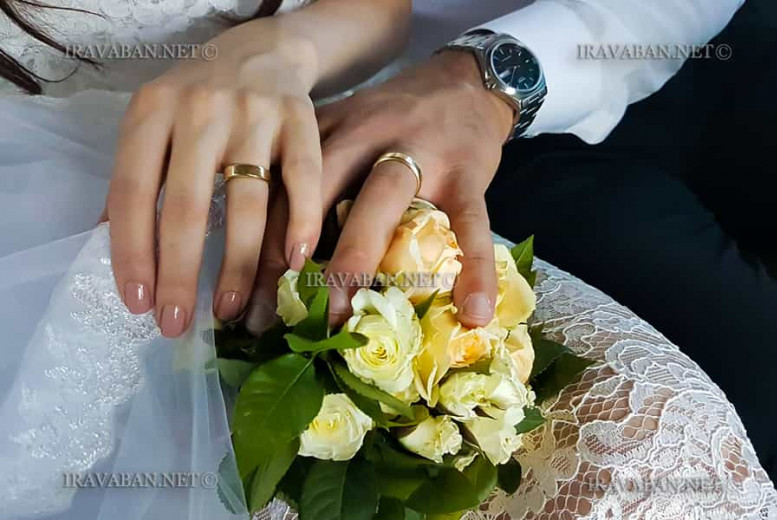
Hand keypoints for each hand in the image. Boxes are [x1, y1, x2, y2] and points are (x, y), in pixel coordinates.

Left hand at [106, 22, 322, 336]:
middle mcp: (199, 110)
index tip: (138, 304)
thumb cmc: (200, 98)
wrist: (263, 50)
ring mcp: (254, 114)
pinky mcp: (300, 118)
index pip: (132, 193)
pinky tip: (295, 262)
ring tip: (229, 310)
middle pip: (185, 206)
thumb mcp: (155, 121)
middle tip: (176, 323)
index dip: (132, 253)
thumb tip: (109, 245)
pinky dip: (299, 222)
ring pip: (245, 202)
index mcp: (151, 112)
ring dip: (238, 264)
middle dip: (179, 274)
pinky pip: (302, 178)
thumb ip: (136, 175)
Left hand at [247, 51, 514, 332]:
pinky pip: (470, 224)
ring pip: (382, 203)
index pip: (284, 188)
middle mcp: (367, 135)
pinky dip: (473, 268)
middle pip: (319, 192)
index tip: (243, 301)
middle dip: (293, 257)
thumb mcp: (346, 129)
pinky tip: (472, 311)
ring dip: (356, 258)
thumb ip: (315, 174)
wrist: (465, 82)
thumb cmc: (396, 120)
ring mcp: (421, 153)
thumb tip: (275, 253)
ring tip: (343, 315)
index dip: (259, 247)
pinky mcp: (468, 174)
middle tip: (275, 318)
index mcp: (330, 130)